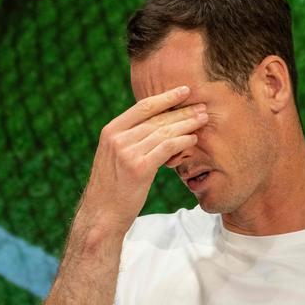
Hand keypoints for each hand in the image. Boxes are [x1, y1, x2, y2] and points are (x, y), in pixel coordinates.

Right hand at [80, 86, 207, 232]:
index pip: (142, 107)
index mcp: (110, 131)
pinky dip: (182, 141)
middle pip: (157, 118)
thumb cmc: (112, 187)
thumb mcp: (114, 157)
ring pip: (164, 131)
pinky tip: (193, 139)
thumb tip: (156, 127)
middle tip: (201, 105)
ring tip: (203, 119)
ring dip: (187, 124)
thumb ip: (130, 140)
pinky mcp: (139, 167)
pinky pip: (167, 148)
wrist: (102, 214)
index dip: (165, 97)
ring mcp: (127, 152)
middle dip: (182, 110)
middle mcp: (117, 138)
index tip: (184, 90)